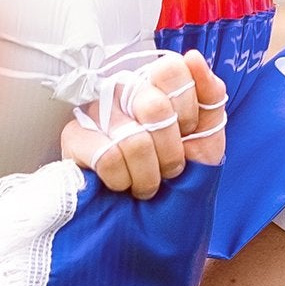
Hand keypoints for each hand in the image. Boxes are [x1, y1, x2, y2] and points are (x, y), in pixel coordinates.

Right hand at [60, 49, 226, 199]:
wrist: (158, 227)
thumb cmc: (182, 184)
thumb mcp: (209, 141)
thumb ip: (210, 97)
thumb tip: (193, 57)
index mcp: (157, 87)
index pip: (171, 70)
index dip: (187, 110)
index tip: (188, 135)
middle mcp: (124, 92)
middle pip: (153, 105)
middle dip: (170, 152)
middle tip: (167, 169)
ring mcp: (96, 113)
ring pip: (133, 138)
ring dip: (148, 174)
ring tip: (145, 182)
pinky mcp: (73, 139)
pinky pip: (107, 155)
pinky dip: (123, 180)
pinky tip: (121, 185)